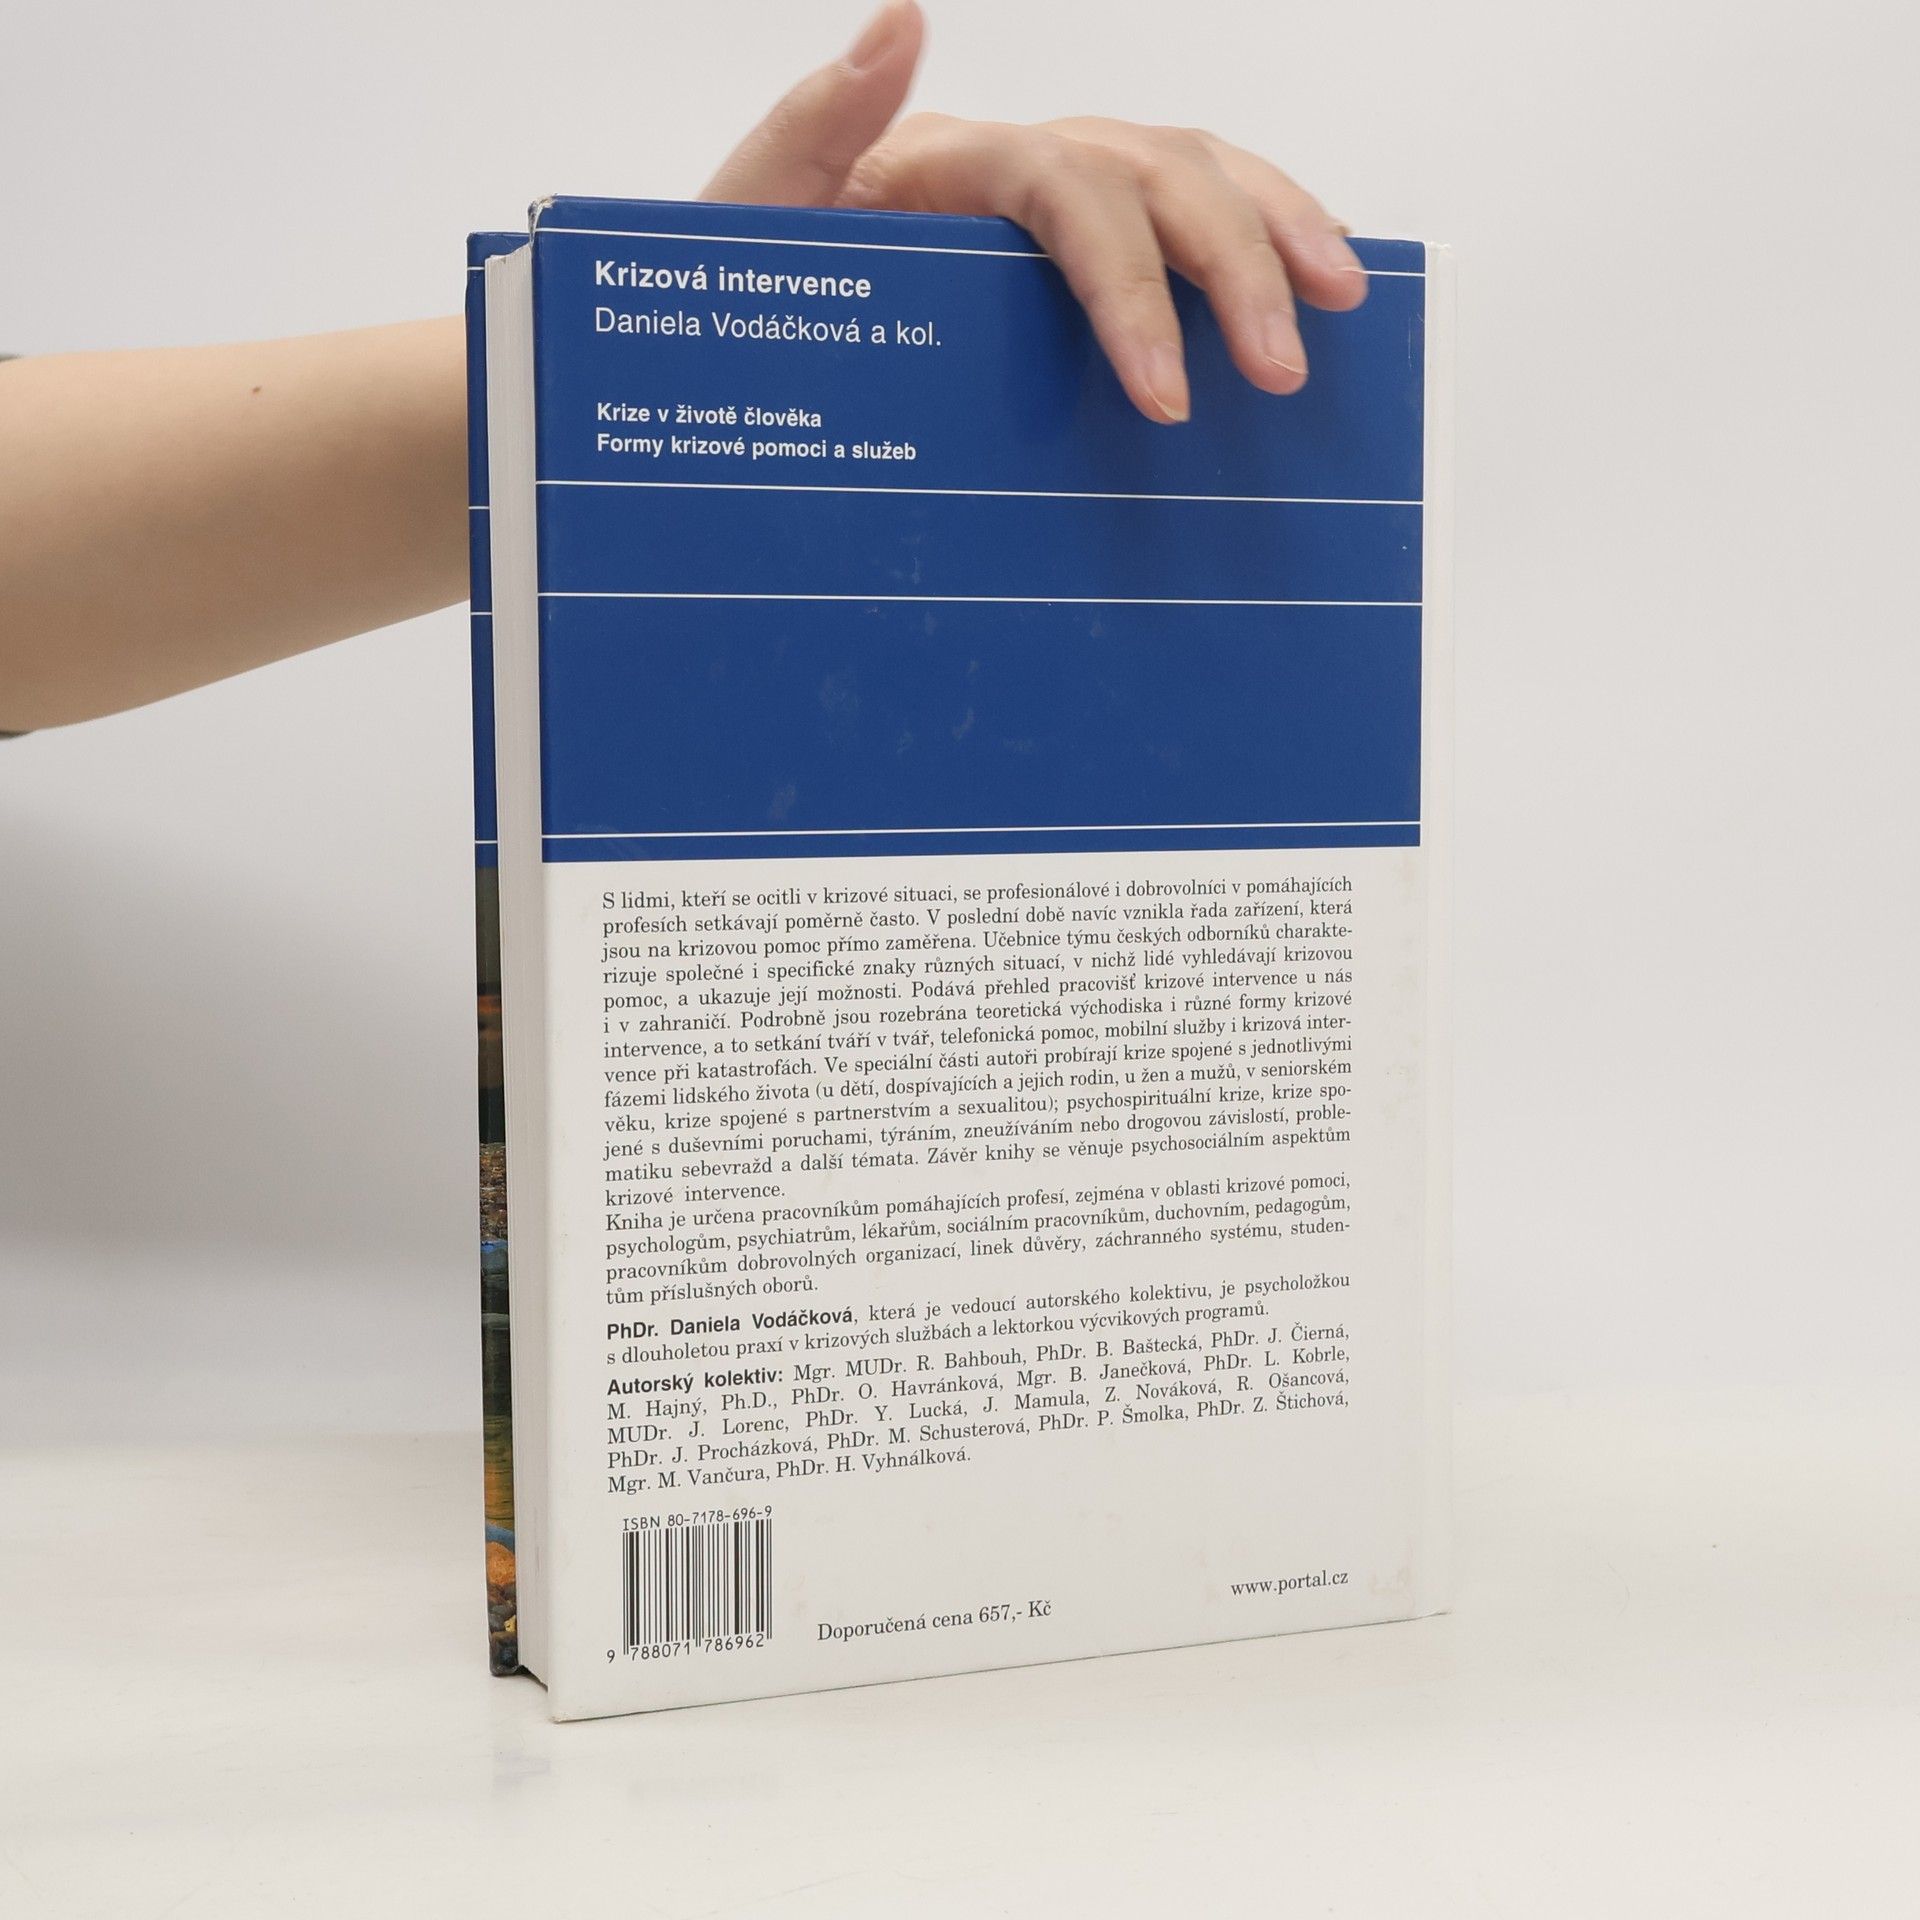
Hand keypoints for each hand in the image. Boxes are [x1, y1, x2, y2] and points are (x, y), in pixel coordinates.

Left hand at [702, 1, 1364, 423]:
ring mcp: (1041, 207)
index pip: (1069, 188)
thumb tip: (900, 17)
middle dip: (1235, 264)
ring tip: (1342, 308)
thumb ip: (807, 131)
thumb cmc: (719, 313)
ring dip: (1275, 232)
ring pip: (1189, 177)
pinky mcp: (1061, 260)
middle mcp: (1006, 166)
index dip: (1132, 283)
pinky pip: (1173, 229)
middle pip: (1156, 169)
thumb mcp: (741, 228)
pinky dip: (1250, 244)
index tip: (1166, 394)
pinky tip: (1306, 286)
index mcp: (940, 160)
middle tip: (1283, 372)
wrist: (709, 388)